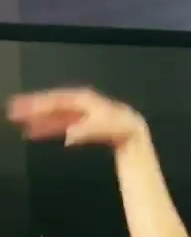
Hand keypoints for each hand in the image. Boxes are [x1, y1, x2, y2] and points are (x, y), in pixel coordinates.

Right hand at [6, 87, 144, 148]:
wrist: (132, 131)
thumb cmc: (121, 128)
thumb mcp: (107, 129)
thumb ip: (87, 131)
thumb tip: (69, 136)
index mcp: (83, 100)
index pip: (56, 101)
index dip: (40, 104)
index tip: (25, 108)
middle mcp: (77, 103)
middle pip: (51, 104)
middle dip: (33, 108)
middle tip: (12, 111)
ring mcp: (77, 112)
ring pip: (53, 114)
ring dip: (38, 118)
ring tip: (20, 123)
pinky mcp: (78, 122)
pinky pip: (59, 122)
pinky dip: (47, 127)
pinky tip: (35, 132)